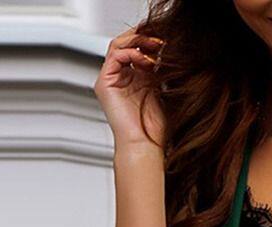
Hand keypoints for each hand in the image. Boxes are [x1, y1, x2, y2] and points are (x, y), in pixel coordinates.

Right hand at [93, 26, 166, 149]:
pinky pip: (114, 57)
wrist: (144, 144)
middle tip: (159, 37)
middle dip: (142, 37)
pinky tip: (145, 60)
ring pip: (117, 46)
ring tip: (154, 44)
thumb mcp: (162, 91)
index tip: (166, 40)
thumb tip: (167, 51)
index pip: (136, 50)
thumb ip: (160, 71)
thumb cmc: (155, 128)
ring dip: (136, 41)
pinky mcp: (104, 83)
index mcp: (133, 80)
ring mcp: (110, 80)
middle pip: (124, 44)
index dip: (149, 42)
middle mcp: (119, 78)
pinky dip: (130, 53)